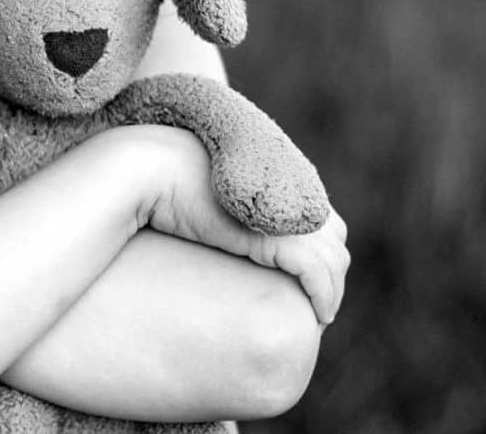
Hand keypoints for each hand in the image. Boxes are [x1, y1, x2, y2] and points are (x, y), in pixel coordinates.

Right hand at [107, 125, 351, 323]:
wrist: (151, 168)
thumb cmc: (163, 180)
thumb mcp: (203, 191)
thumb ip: (221, 203)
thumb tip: (212, 221)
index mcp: (278, 171)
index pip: (322, 216)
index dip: (321, 251)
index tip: (306, 280)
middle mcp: (292, 187)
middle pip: (334, 238)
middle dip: (332, 274)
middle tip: (317, 304)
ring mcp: (288, 210)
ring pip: (333, 260)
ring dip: (331, 292)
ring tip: (319, 317)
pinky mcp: (278, 234)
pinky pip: (316, 274)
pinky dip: (323, 297)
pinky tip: (319, 316)